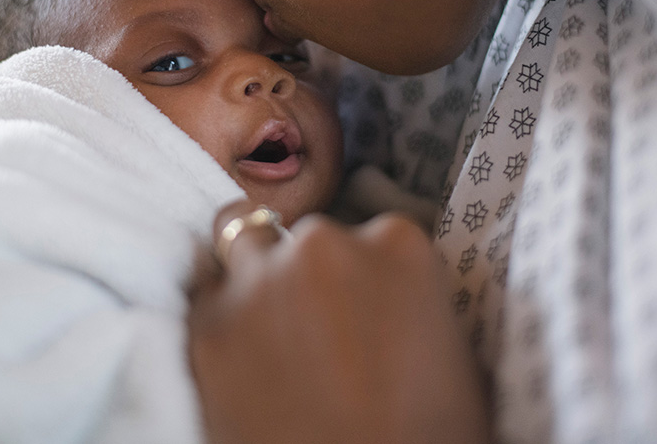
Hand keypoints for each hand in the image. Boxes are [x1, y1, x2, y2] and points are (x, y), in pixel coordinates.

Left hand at [188, 201, 487, 443]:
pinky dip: (217, 319)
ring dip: (252, 272)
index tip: (361, 311)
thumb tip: (389, 303)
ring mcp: (260, 281)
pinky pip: (202, 298)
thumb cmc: (431, 441)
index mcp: (399, 245)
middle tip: (315, 329)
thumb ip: (412, 300)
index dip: (363, 275)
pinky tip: (238, 362)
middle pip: (303, 235)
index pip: (370, 233)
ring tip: (264, 325)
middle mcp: (324, 244)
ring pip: (239, 239)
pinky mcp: (208, 327)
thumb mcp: (454, 355)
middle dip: (307, 272)